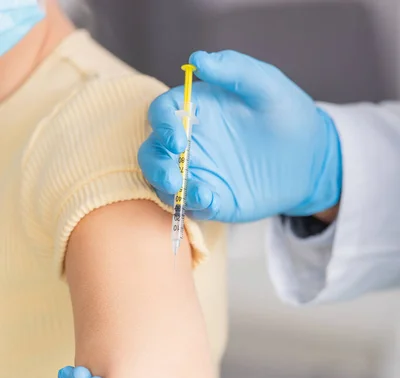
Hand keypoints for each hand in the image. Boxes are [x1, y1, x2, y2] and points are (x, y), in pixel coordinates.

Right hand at [139, 50, 341, 222]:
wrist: (311, 158)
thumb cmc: (288, 114)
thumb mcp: (267, 86)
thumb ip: (234, 70)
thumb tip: (197, 59)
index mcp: (196, 110)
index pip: (162, 114)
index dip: (162, 126)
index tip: (178, 140)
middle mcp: (190, 142)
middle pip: (153, 153)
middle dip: (156, 166)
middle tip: (173, 178)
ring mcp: (199, 172)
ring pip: (165, 183)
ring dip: (170, 191)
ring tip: (200, 195)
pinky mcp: (212, 198)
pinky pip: (191, 206)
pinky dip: (194, 206)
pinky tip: (213, 201)